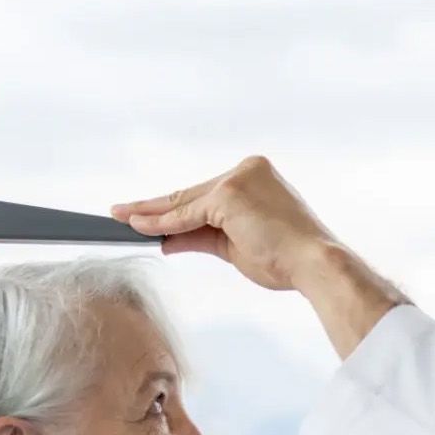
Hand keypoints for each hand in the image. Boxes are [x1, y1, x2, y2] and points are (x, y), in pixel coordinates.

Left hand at [111, 156, 342, 292]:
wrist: (314, 265)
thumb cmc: (287, 260)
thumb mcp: (234, 247)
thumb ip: (199, 238)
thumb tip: (166, 240)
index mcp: (255, 177)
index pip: (204, 196)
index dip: (173, 208)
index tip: (147, 216)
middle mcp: (247, 170)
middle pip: (190, 194)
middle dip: (154, 207)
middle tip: (121, 213)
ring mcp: (238, 179)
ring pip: (186, 202)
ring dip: (151, 213)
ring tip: (120, 218)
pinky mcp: (230, 193)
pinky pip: (187, 213)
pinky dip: (163, 222)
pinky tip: (139, 227)